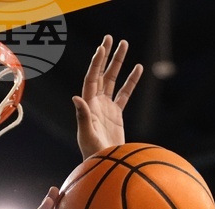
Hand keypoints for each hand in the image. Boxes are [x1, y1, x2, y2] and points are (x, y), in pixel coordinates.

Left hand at [74, 35, 142, 159]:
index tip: (102, 48)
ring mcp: (106, 107)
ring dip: (119, 63)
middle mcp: (96, 103)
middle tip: (111, 38)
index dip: (96, 63)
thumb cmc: (93, 153)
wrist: (103, 164)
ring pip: (113, 80)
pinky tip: (138, 68)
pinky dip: (131, 81)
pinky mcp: (116, 114)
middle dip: (106, 56)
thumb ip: (83, 116)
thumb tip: (76, 97)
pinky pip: (125, 94)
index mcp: (88, 105)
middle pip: (102, 74)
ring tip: (125, 44)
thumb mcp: (87, 134)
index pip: (92, 78)